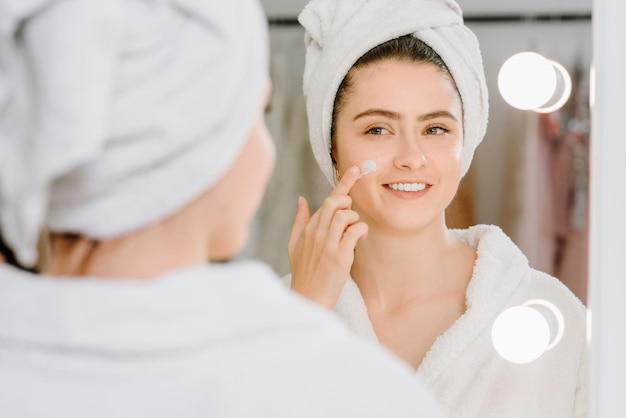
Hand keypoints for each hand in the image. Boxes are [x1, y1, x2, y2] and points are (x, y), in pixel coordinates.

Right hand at [287, 165, 367, 308]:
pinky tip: (360, 239)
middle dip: (349, 202)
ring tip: (354, 232)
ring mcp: (327, 244)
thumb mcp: (294, 245)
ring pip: (345, 215)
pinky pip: (354, 232)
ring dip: (355, 219)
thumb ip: (299, 221)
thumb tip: (300, 199)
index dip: (344, 182)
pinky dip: (361, 231)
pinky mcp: (340, 256)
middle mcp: (316, 233)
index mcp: (308, 228)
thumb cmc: (303, 273)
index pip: (327, 199)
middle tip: (351, 216)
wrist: (307, 298)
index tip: (357, 169)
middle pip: (335, 202)